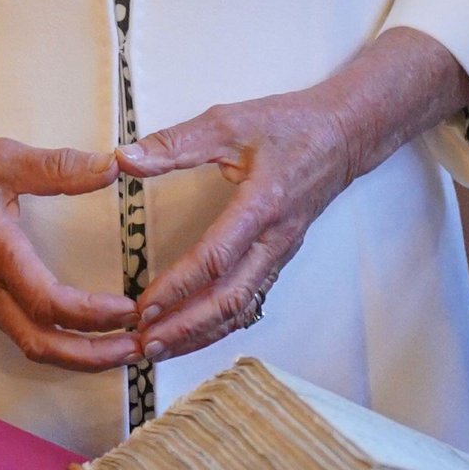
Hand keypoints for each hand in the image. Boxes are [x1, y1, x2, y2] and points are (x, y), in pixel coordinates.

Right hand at [0, 137, 141, 370]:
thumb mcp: (0, 157)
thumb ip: (57, 166)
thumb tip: (112, 165)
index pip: (48, 303)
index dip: (93, 315)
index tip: (130, 310)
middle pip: (42, 344)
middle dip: (93, 355)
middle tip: (138, 348)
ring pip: (30, 344)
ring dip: (77, 353)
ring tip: (119, 346)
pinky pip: (19, 331)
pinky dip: (55, 341)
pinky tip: (80, 332)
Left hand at [116, 90, 353, 362]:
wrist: (342, 134)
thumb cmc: (288, 125)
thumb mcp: (229, 121)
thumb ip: (176, 142)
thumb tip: (125, 158)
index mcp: (262, 204)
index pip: (216, 258)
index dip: (179, 286)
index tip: (144, 306)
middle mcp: (274, 238)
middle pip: (229, 299)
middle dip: (186, 327)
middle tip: (145, 344)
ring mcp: (280, 252)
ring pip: (241, 308)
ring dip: (200, 333)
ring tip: (161, 347)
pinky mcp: (280, 256)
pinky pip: (251, 299)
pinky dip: (221, 322)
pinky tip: (196, 331)